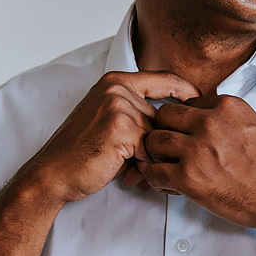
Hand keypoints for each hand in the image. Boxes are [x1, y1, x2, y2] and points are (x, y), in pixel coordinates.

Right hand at [25, 71, 199, 204]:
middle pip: (164, 116)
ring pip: (159, 136)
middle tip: (145, 164)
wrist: (53, 174)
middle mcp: (117, 89)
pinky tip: (129, 176)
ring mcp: (119, 107)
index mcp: (116, 82)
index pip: (165, 79)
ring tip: (135, 171)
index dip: (187, 92)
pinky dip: (145, 167)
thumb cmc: (83, 151)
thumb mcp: (111, 120)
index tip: (202, 103)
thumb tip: (183, 115)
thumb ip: (139, 111)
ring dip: (151, 158)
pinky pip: (151, 151)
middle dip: (160, 143)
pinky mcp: (122, 129)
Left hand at [137, 95, 255, 231]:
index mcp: (227, 106)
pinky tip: (169, 185)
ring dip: (157, 155)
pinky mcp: (189, 177)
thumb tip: (198, 122)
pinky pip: (154, 172)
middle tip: (170, 150)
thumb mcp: (252, 125)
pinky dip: (156, 179)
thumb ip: (224, 119)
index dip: (183, 122)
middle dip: (164, 132)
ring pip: (153, 141)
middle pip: (164, 116)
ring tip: (168, 168)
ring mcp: (198, 149)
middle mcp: (210, 122)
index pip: (186, 104)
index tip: (187, 136)